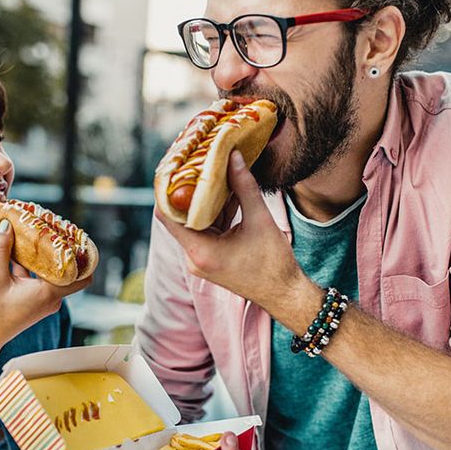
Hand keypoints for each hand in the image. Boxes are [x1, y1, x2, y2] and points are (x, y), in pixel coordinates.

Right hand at [0, 220, 91, 380]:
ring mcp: (43, 301)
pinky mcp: (32, 301)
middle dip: (62, 252)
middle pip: (66, 271)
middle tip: (55, 230)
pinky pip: (38, 280)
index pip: (82, 277)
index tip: (80, 240)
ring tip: (37, 235)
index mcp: (49, 293)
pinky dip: (33, 267)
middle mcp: (51, 298)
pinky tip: (19, 251)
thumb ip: (1, 250)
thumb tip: (7, 225)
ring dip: (44, 257)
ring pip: (50, 274)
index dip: (85, 259)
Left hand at [156, 150, 303, 308]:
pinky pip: (206, 229)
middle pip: (179, 216)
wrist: (284, 293)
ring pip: (194, 221)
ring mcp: (201, 259)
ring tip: (212, 171)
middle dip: (188, 189)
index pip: (166, 216)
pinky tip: (226, 191)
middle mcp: (194, 257)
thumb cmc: (274, 264)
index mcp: (200, 251)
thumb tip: (234, 156)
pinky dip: (214, 212)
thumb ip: (244, 187)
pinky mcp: (210, 258)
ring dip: (204, 199)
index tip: (174, 167)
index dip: (166, 189)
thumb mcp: (260, 220)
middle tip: (194, 162)